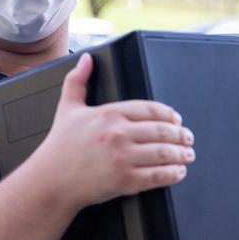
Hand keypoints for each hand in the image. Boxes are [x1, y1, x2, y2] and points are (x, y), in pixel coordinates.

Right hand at [38, 53, 193, 207]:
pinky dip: (173, 174)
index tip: (177, 120)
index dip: (169, 115)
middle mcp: (119, 134)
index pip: (151, 109)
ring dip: (181, 154)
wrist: (51, 180)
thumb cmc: (59, 146)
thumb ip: (77, 80)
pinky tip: (178, 172)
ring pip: (165, 153)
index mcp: (109, 113)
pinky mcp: (126, 181)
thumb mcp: (67, 108)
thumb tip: (86, 59)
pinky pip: (158, 176)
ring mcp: (124, 158)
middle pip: (163, 131)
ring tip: (187, 154)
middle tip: (187, 138)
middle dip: (181, 135)